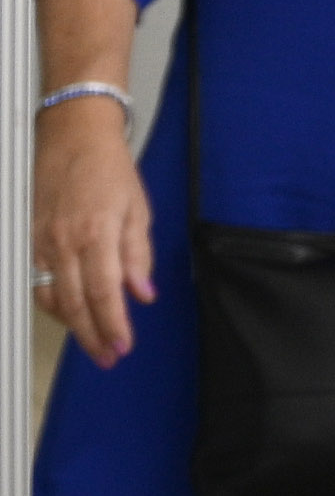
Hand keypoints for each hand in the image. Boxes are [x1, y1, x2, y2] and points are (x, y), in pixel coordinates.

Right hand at [32, 95, 152, 366]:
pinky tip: (71, 314)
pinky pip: (40, 283)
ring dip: (73, 325)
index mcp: (96, 234)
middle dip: (93, 336)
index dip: (113, 325)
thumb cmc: (110, 170)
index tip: (123, 346)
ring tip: (94, 342)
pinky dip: (55, 304)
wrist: (72, 138)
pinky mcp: (32, 241)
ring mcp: (43, 243)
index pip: (105, 293)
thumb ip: (138, 255)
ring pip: (53, 298)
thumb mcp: (138, 209)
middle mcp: (64, 243)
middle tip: (108, 357)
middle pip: (76, 304)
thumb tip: (142, 293)